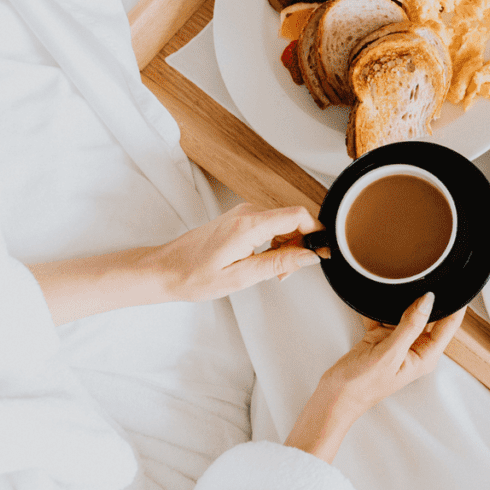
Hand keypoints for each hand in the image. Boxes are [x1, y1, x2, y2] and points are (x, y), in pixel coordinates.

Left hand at [155, 202, 323, 302]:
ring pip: (284, 223)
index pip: (298, 215)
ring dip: (288, 247)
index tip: (322, 251)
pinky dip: (276, 244)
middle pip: (294, 219)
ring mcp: (244, 213)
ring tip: (273, 272)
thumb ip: (279, 263)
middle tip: (288, 273)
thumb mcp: (241, 277)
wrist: (166, 269)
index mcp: (248, 224)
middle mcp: (248, 212)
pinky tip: (265, 262)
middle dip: (301, 245)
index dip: (317, 232)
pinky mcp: (241, 219)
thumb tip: (310, 255)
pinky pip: (271, 225)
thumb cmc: (194, 275)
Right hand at [285, 293, 465, 461]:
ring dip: (402, 299)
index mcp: (425, 355)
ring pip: (406, 312)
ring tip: (401, 281)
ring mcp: (398, 342)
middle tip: (427, 274)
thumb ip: (410, 325)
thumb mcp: (389, 354)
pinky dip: (380, 307)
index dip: (456, 304)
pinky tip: (377, 296)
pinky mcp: (381, 337)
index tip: (457, 282)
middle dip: (427, 297)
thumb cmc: (361, 386)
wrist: (332, 396)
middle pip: (429, 315)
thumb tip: (428, 301)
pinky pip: (385, 315)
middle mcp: (415, 347)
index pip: (449, 324)